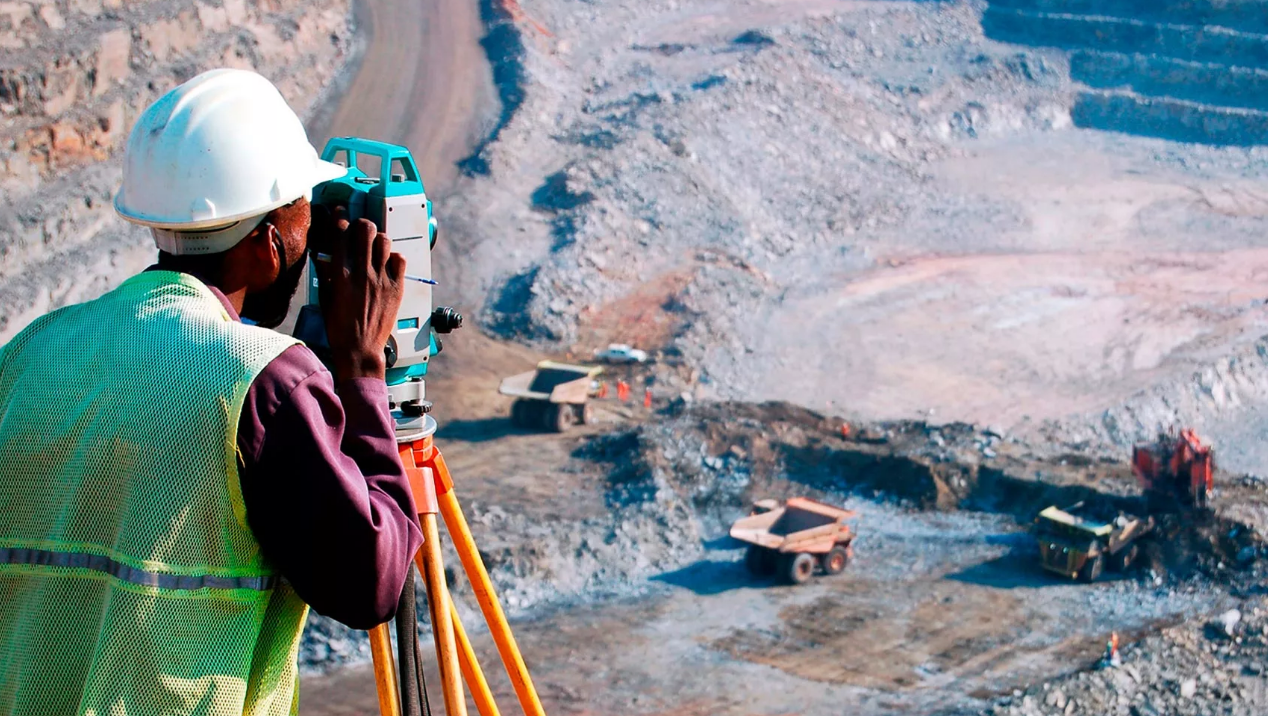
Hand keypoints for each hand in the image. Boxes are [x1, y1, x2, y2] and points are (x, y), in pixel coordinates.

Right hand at [311, 210, 405, 380]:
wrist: (360, 349)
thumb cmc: (340, 328)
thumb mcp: (325, 298)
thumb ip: (325, 274)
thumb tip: (324, 255)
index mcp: (341, 275)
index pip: (341, 234)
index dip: (340, 217)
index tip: (339, 212)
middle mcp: (363, 273)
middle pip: (366, 230)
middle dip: (361, 223)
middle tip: (359, 228)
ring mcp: (382, 279)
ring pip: (384, 241)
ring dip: (377, 238)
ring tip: (374, 245)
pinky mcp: (397, 288)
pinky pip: (400, 260)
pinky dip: (394, 257)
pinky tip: (387, 262)